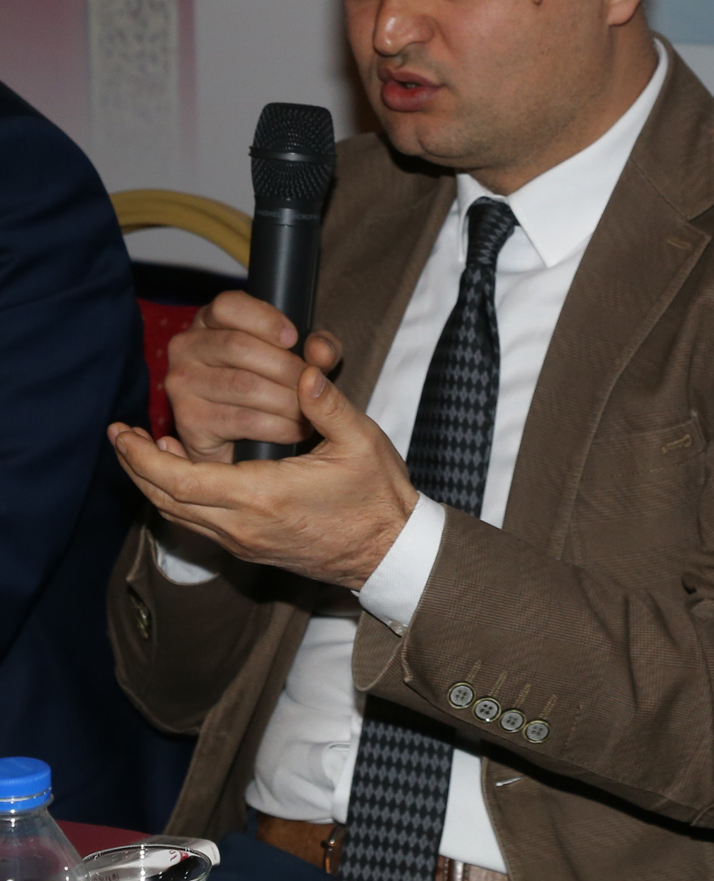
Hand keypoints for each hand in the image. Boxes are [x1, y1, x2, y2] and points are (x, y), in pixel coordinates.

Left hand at [108, 365, 419, 589]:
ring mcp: (243, 541)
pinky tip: (179, 472)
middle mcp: (242, 525)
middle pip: (165, 499)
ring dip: (151, 482)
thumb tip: (304, 371)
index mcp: (265, 495)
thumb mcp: (361, 441)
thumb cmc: (376, 495)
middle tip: (119, 433)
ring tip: (140, 449)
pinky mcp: (249, 547)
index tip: (124, 430)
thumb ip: (328, 405)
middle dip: (135, 466)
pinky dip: (175, 497)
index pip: (182, 480)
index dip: (143, 456)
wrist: (387, 551)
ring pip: (176, 515)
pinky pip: (195, 523)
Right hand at [163, 290, 344, 460]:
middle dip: (287, 367)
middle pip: (239, 347)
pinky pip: (242, 419)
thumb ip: (320, 347)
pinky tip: (296, 428)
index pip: (228, 305)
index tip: (293, 338)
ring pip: (243, 385)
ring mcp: (182, 384)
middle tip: (313, 383)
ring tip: (310, 409)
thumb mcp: (302, 357)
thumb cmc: (272, 384)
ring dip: (288, 399)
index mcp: (209, 320)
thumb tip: (320, 351)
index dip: (264, 319)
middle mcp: (187, 347)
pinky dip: (279, 425)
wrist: (240, 440)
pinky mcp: (188, 420)